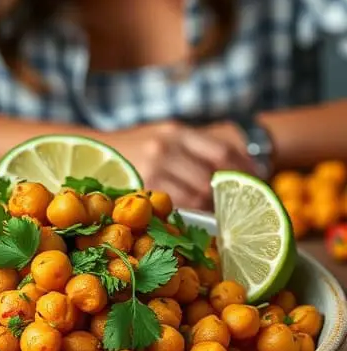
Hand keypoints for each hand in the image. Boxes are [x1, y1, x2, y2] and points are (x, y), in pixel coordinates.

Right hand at [112, 120, 256, 210]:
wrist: (91, 153)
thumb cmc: (134, 150)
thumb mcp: (163, 138)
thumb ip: (193, 150)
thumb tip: (236, 172)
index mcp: (177, 132)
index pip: (222, 152)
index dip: (244, 170)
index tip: (258, 182)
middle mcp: (165, 147)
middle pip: (211, 177)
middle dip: (231, 195)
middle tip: (244, 206)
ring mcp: (151, 169)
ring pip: (196, 195)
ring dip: (212, 209)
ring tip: (224, 215)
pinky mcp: (140, 189)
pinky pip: (175, 207)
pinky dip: (192, 214)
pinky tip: (199, 218)